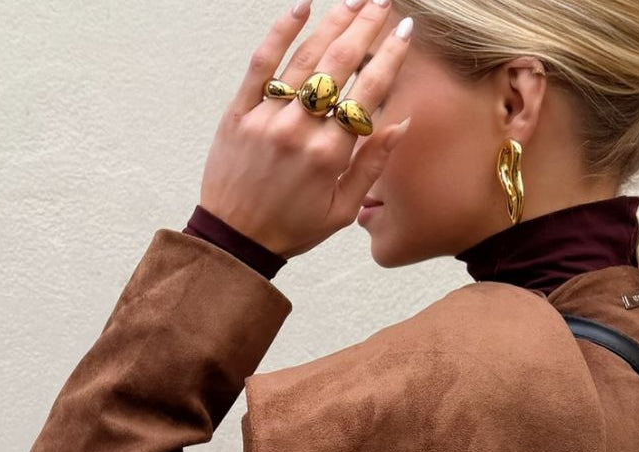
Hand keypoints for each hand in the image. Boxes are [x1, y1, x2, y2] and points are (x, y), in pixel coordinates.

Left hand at [197, 0, 412, 259]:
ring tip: (355, 0)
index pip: (368, 93)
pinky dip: (280, 32)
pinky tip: (301, 7)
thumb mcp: (342, 210)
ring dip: (333, 23)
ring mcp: (267, 117)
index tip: (404, 31)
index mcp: (330, 156)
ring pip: (305, 58)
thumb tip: (400, 124)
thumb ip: (371, 165)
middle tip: (382, 2)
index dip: (389, 57)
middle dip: (365, 27)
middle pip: (339, 64)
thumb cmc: (292, 228)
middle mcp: (300, 130)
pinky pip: (261, 64)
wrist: (235, 240)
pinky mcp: (239, 112)